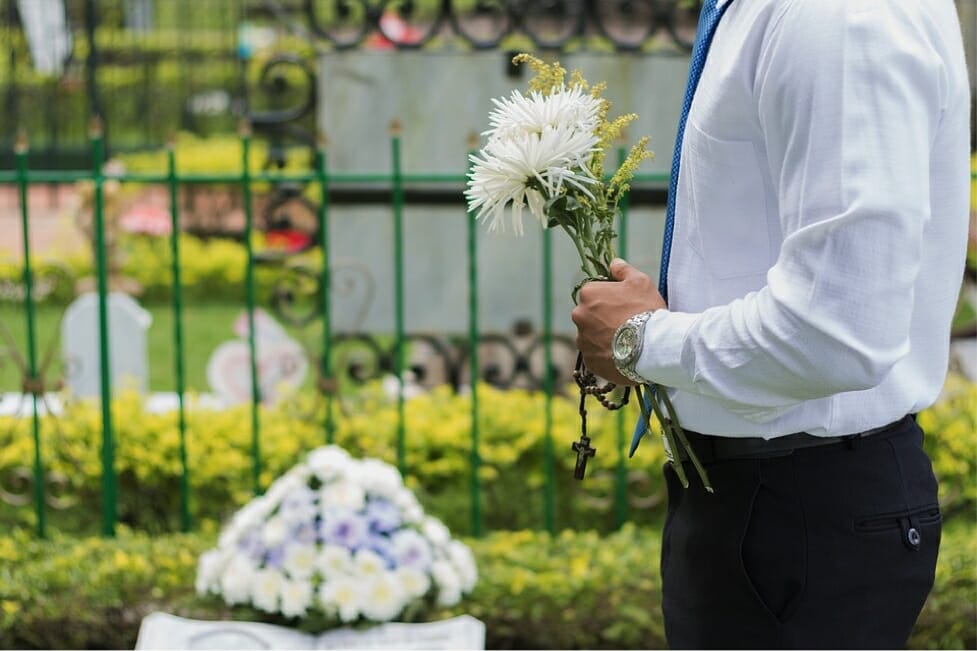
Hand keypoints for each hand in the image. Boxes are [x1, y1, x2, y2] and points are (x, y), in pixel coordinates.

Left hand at [570, 258, 665, 384]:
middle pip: (590, 315)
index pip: (594, 292)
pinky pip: (595, 355)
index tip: (624, 305)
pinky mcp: (589, 361)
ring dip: (603, 337)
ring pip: (591, 336)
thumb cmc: (646, 310)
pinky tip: (622, 354)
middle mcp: (579, 316)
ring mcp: (582, 340)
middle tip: (625, 324)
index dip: (610, 298)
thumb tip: (613, 263)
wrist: (652, 347)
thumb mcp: (640, 282)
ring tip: (625, 342)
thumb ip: (623, 270)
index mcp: (588, 294)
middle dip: (603, 318)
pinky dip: (606, 355)